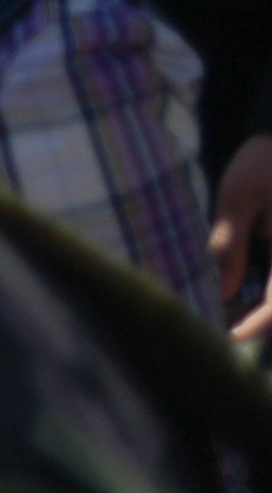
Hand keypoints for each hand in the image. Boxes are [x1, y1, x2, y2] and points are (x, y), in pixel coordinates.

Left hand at [213, 135, 271, 334]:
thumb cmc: (265, 157)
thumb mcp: (239, 193)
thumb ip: (230, 241)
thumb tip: (224, 290)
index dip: (259, 325)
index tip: (231, 334)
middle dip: (262, 320)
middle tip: (224, 323)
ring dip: (268, 307)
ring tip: (231, 310)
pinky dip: (270, 292)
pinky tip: (247, 289)